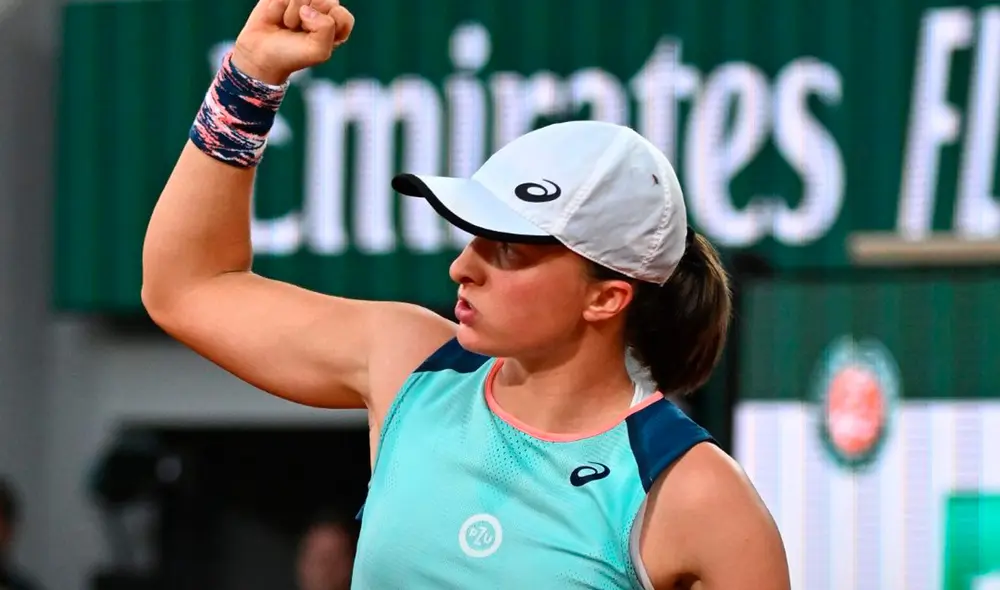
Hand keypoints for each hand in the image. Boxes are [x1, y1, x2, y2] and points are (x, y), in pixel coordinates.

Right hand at [231, 0, 353, 84]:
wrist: (261, 53)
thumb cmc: (293, 54)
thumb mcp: (319, 51)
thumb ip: (326, 28)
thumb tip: (306, 8)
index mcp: (337, 23)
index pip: (342, 16)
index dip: (326, 27)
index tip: (314, 39)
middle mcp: (322, 7)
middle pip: (324, 1)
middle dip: (308, 19)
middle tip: (299, 30)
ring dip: (292, 14)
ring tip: (288, 24)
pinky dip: (279, 5)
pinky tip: (277, 15)